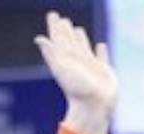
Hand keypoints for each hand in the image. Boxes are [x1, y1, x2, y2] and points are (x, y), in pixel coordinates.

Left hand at [35, 12, 116, 133]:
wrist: (94, 108)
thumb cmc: (77, 89)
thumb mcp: (61, 68)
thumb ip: (52, 52)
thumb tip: (38, 39)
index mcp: (65, 59)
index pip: (58, 38)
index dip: (55, 27)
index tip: (53, 15)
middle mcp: (76, 62)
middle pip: (70, 42)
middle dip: (66, 30)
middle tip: (63, 19)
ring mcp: (90, 67)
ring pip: (84, 48)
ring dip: (81, 39)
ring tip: (78, 29)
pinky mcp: (104, 72)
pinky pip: (102, 58)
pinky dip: (102, 52)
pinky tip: (100, 46)